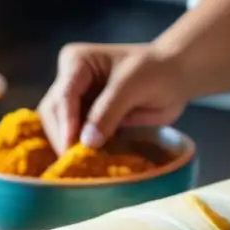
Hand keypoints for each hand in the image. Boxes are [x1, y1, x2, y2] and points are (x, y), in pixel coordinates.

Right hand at [38, 43, 189, 154]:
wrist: (175, 77)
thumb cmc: (156, 71)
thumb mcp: (132, 86)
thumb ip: (108, 112)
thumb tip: (87, 142)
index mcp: (76, 62)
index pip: (64, 96)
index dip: (66, 122)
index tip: (70, 147)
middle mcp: (71, 81)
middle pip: (53, 113)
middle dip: (63, 137)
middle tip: (74, 163)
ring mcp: (78, 102)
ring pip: (61, 128)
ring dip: (69, 147)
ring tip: (80, 167)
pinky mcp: (89, 121)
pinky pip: (79, 138)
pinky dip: (82, 151)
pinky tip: (88, 165)